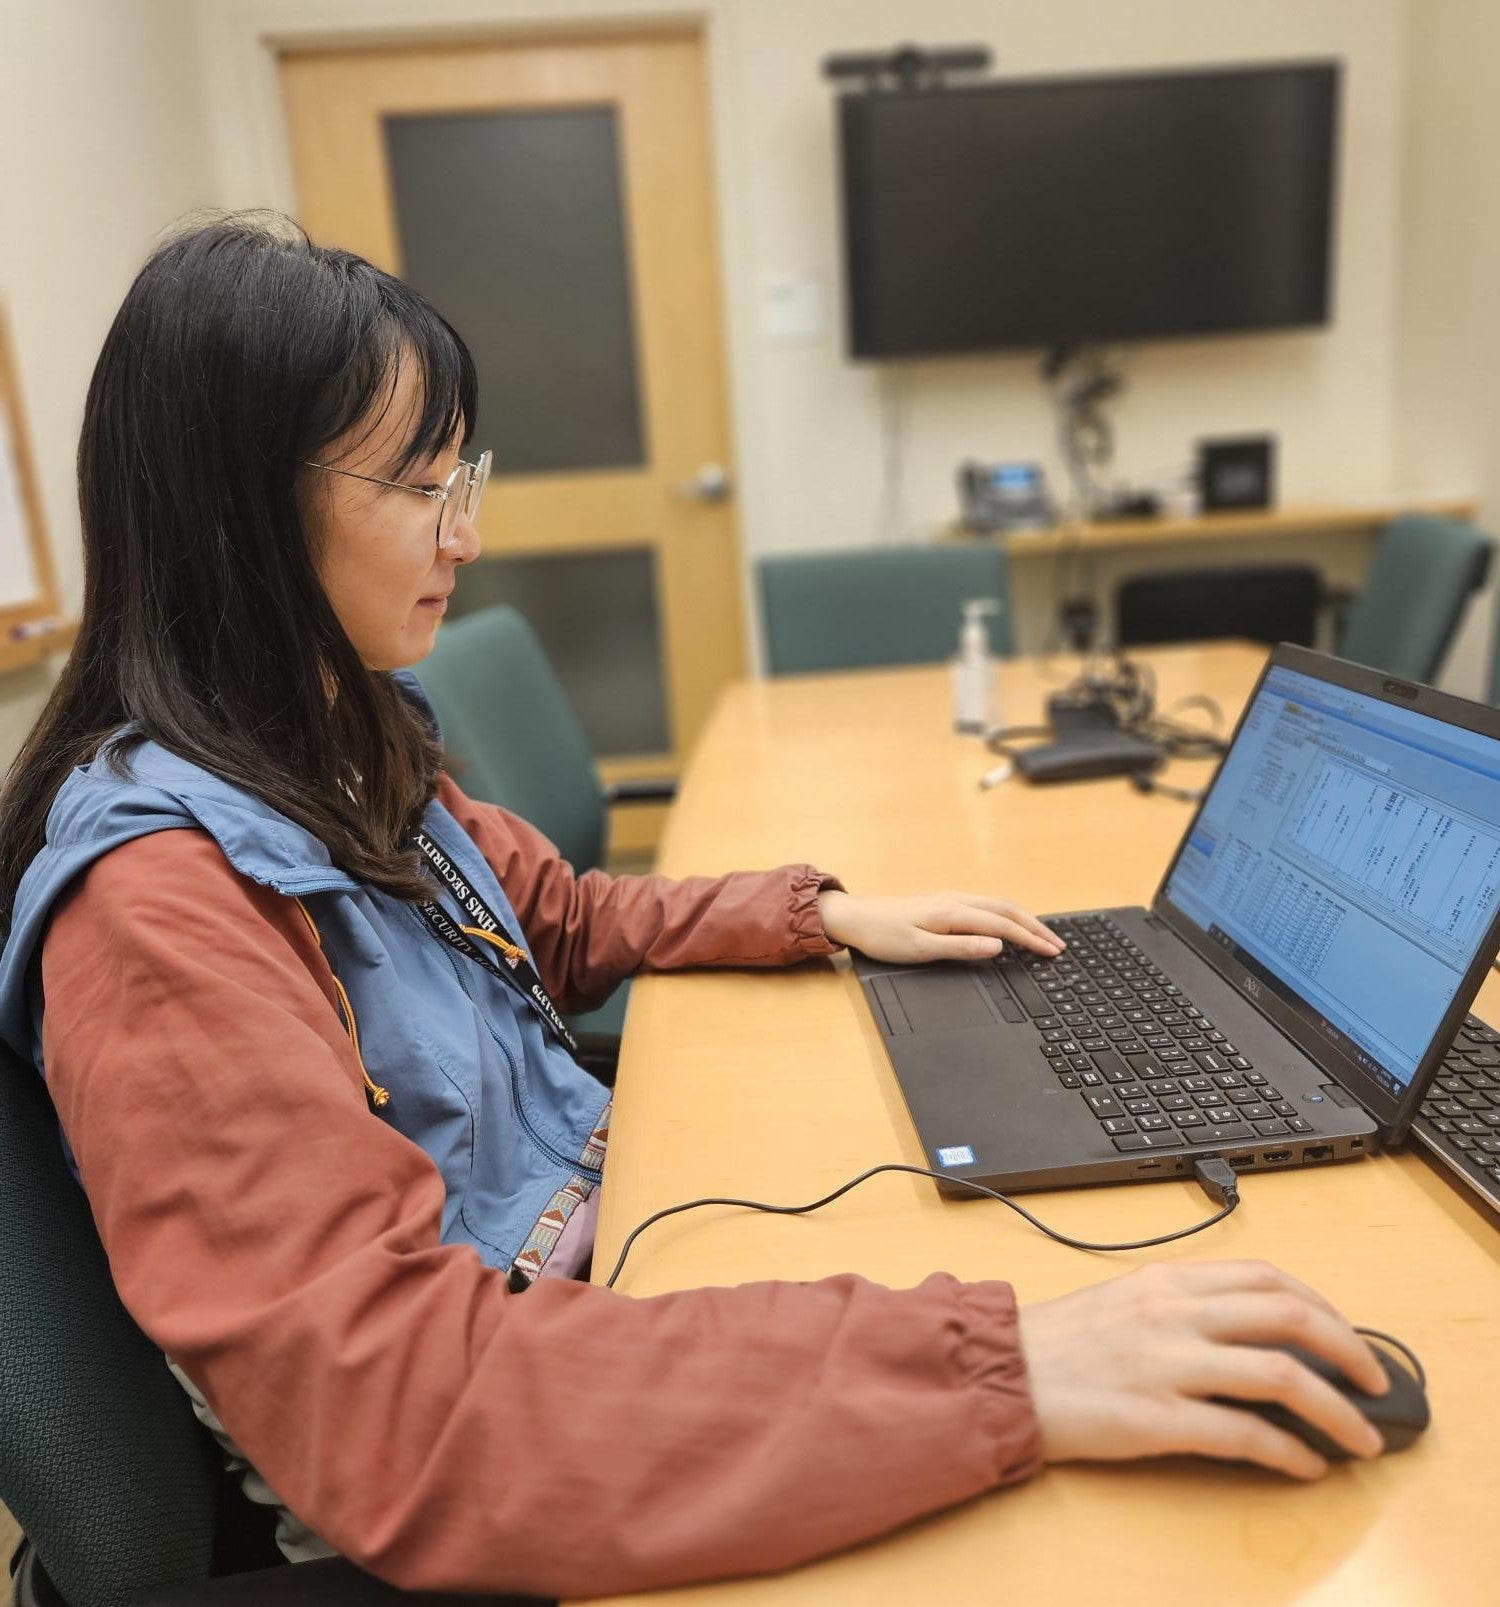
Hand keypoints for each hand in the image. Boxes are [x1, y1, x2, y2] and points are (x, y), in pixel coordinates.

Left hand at [817, 889, 1062, 964]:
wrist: (854, 918)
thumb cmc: (882, 937)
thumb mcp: (920, 949)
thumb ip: (960, 947)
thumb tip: (997, 946)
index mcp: (953, 912)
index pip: (1003, 925)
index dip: (1031, 939)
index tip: (1053, 952)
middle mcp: (955, 900)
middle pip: (1007, 909)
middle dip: (1036, 927)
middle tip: (1059, 946)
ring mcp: (950, 898)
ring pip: (998, 904)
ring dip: (1024, 919)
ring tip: (1042, 936)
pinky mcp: (944, 902)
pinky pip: (986, 904)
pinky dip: (1007, 914)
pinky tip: (1010, 923)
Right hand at [1017, 1260, 1390, 1479]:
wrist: (1003, 1373)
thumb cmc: (1063, 1342)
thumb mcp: (1128, 1300)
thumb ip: (1185, 1306)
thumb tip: (1254, 1332)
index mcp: (1168, 1279)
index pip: (1267, 1278)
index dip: (1323, 1306)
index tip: (1348, 1334)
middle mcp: (1174, 1312)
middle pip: (1288, 1315)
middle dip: (1349, 1349)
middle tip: (1375, 1382)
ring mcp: (1167, 1364)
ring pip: (1279, 1373)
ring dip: (1336, 1409)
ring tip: (1360, 1436)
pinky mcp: (1156, 1417)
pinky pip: (1243, 1433)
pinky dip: (1287, 1451)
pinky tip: (1306, 1465)